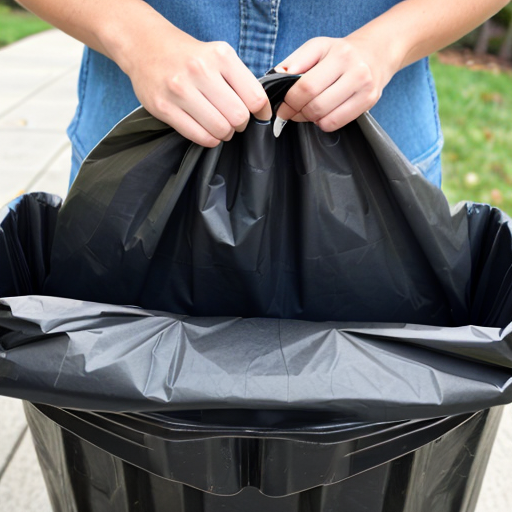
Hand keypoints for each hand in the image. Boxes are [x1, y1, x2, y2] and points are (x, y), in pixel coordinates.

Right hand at [118, 20, 271, 146]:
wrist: (146, 47)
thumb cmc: (190, 57)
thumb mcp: (219, 56)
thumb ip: (241, 80)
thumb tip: (262, 111)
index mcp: (220, 56)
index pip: (255, 97)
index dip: (261, 112)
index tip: (258, 116)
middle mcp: (200, 70)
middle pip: (238, 116)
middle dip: (241, 124)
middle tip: (234, 121)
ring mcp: (179, 89)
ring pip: (220, 129)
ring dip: (225, 134)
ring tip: (220, 127)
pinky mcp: (164, 107)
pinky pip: (199, 136)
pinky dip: (210, 140)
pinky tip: (208, 131)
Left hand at [274, 36, 395, 134]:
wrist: (376, 53)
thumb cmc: (340, 52)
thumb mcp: (317, 47)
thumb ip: (295, 61)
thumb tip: (276, 76)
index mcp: (340, 55)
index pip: (306, 87)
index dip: (289, 101)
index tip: (281, 106)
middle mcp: (356, 71)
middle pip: (315, 106)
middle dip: (297, 112)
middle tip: (291, 112)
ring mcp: (365, 89)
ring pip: (325, 118)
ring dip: (309, 119)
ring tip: (307, 111)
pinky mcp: (369, 102)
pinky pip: (336, 124)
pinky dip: (323, 123)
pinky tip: (322, 113)